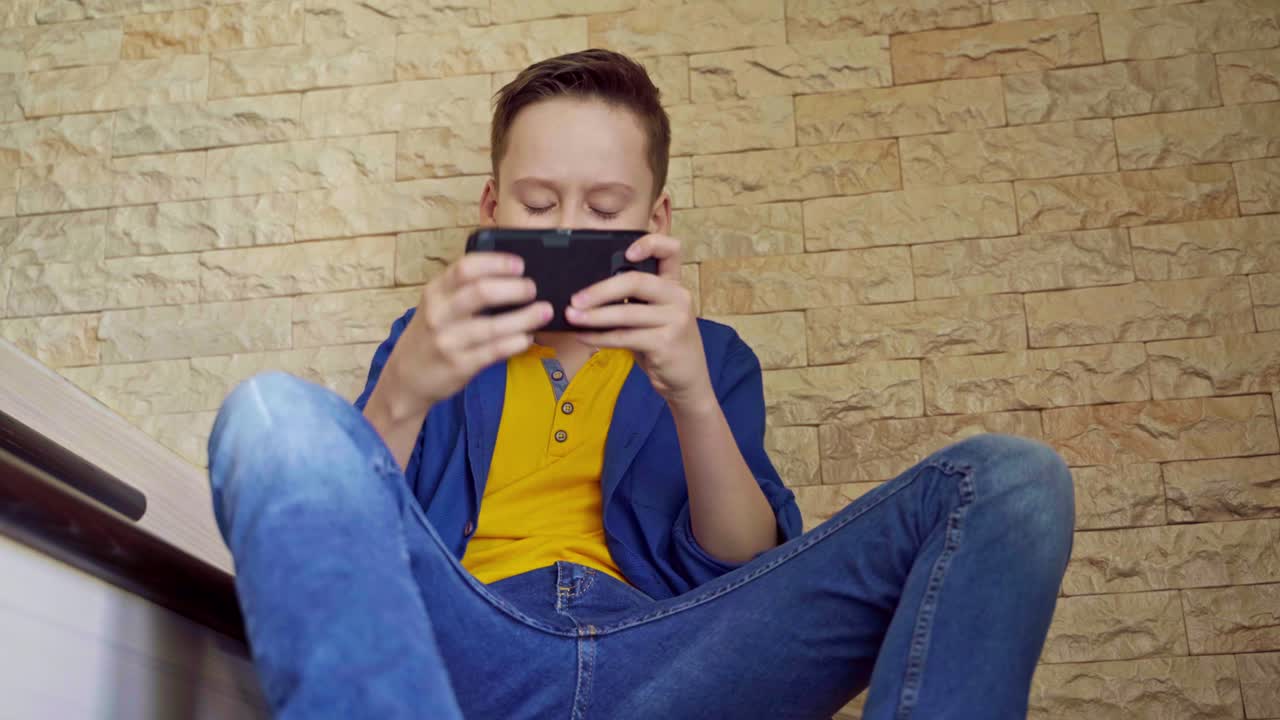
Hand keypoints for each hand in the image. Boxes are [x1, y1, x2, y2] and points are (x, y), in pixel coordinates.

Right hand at [388, 252, 551, 407]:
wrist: (406, 377)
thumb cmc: (430, 335)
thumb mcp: (436, 305)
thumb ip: (462, 289)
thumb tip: (508, 275)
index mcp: (435, 292)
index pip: (466, 267)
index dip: (497, 263)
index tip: (519, 265)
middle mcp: (439, 314)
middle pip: (481, 292)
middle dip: (515, 288)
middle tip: (532, 288)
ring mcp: (448, 341)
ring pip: (492, 325)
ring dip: (524, 317)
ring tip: (544, 311)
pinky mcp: (459, 365)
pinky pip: (493, 351)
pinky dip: (515, 342)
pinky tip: (527, 337)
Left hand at [565, 234, 711, 408]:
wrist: (686, 380)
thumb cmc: (662, 344)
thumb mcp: (654, 317)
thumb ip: (635, 301)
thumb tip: (588, 293)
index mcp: (674, 285)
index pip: (670, 250)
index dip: (649, 244)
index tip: (626, 253)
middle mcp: (678, 297)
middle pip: (636, 281)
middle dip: (601, 290)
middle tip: (575, 299)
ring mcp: (675, 320)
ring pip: (626, 312)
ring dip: (594, 316)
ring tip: (572, 317)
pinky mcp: (666, 343)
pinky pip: (625, 337)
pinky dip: (600, 337)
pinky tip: (584, 337)